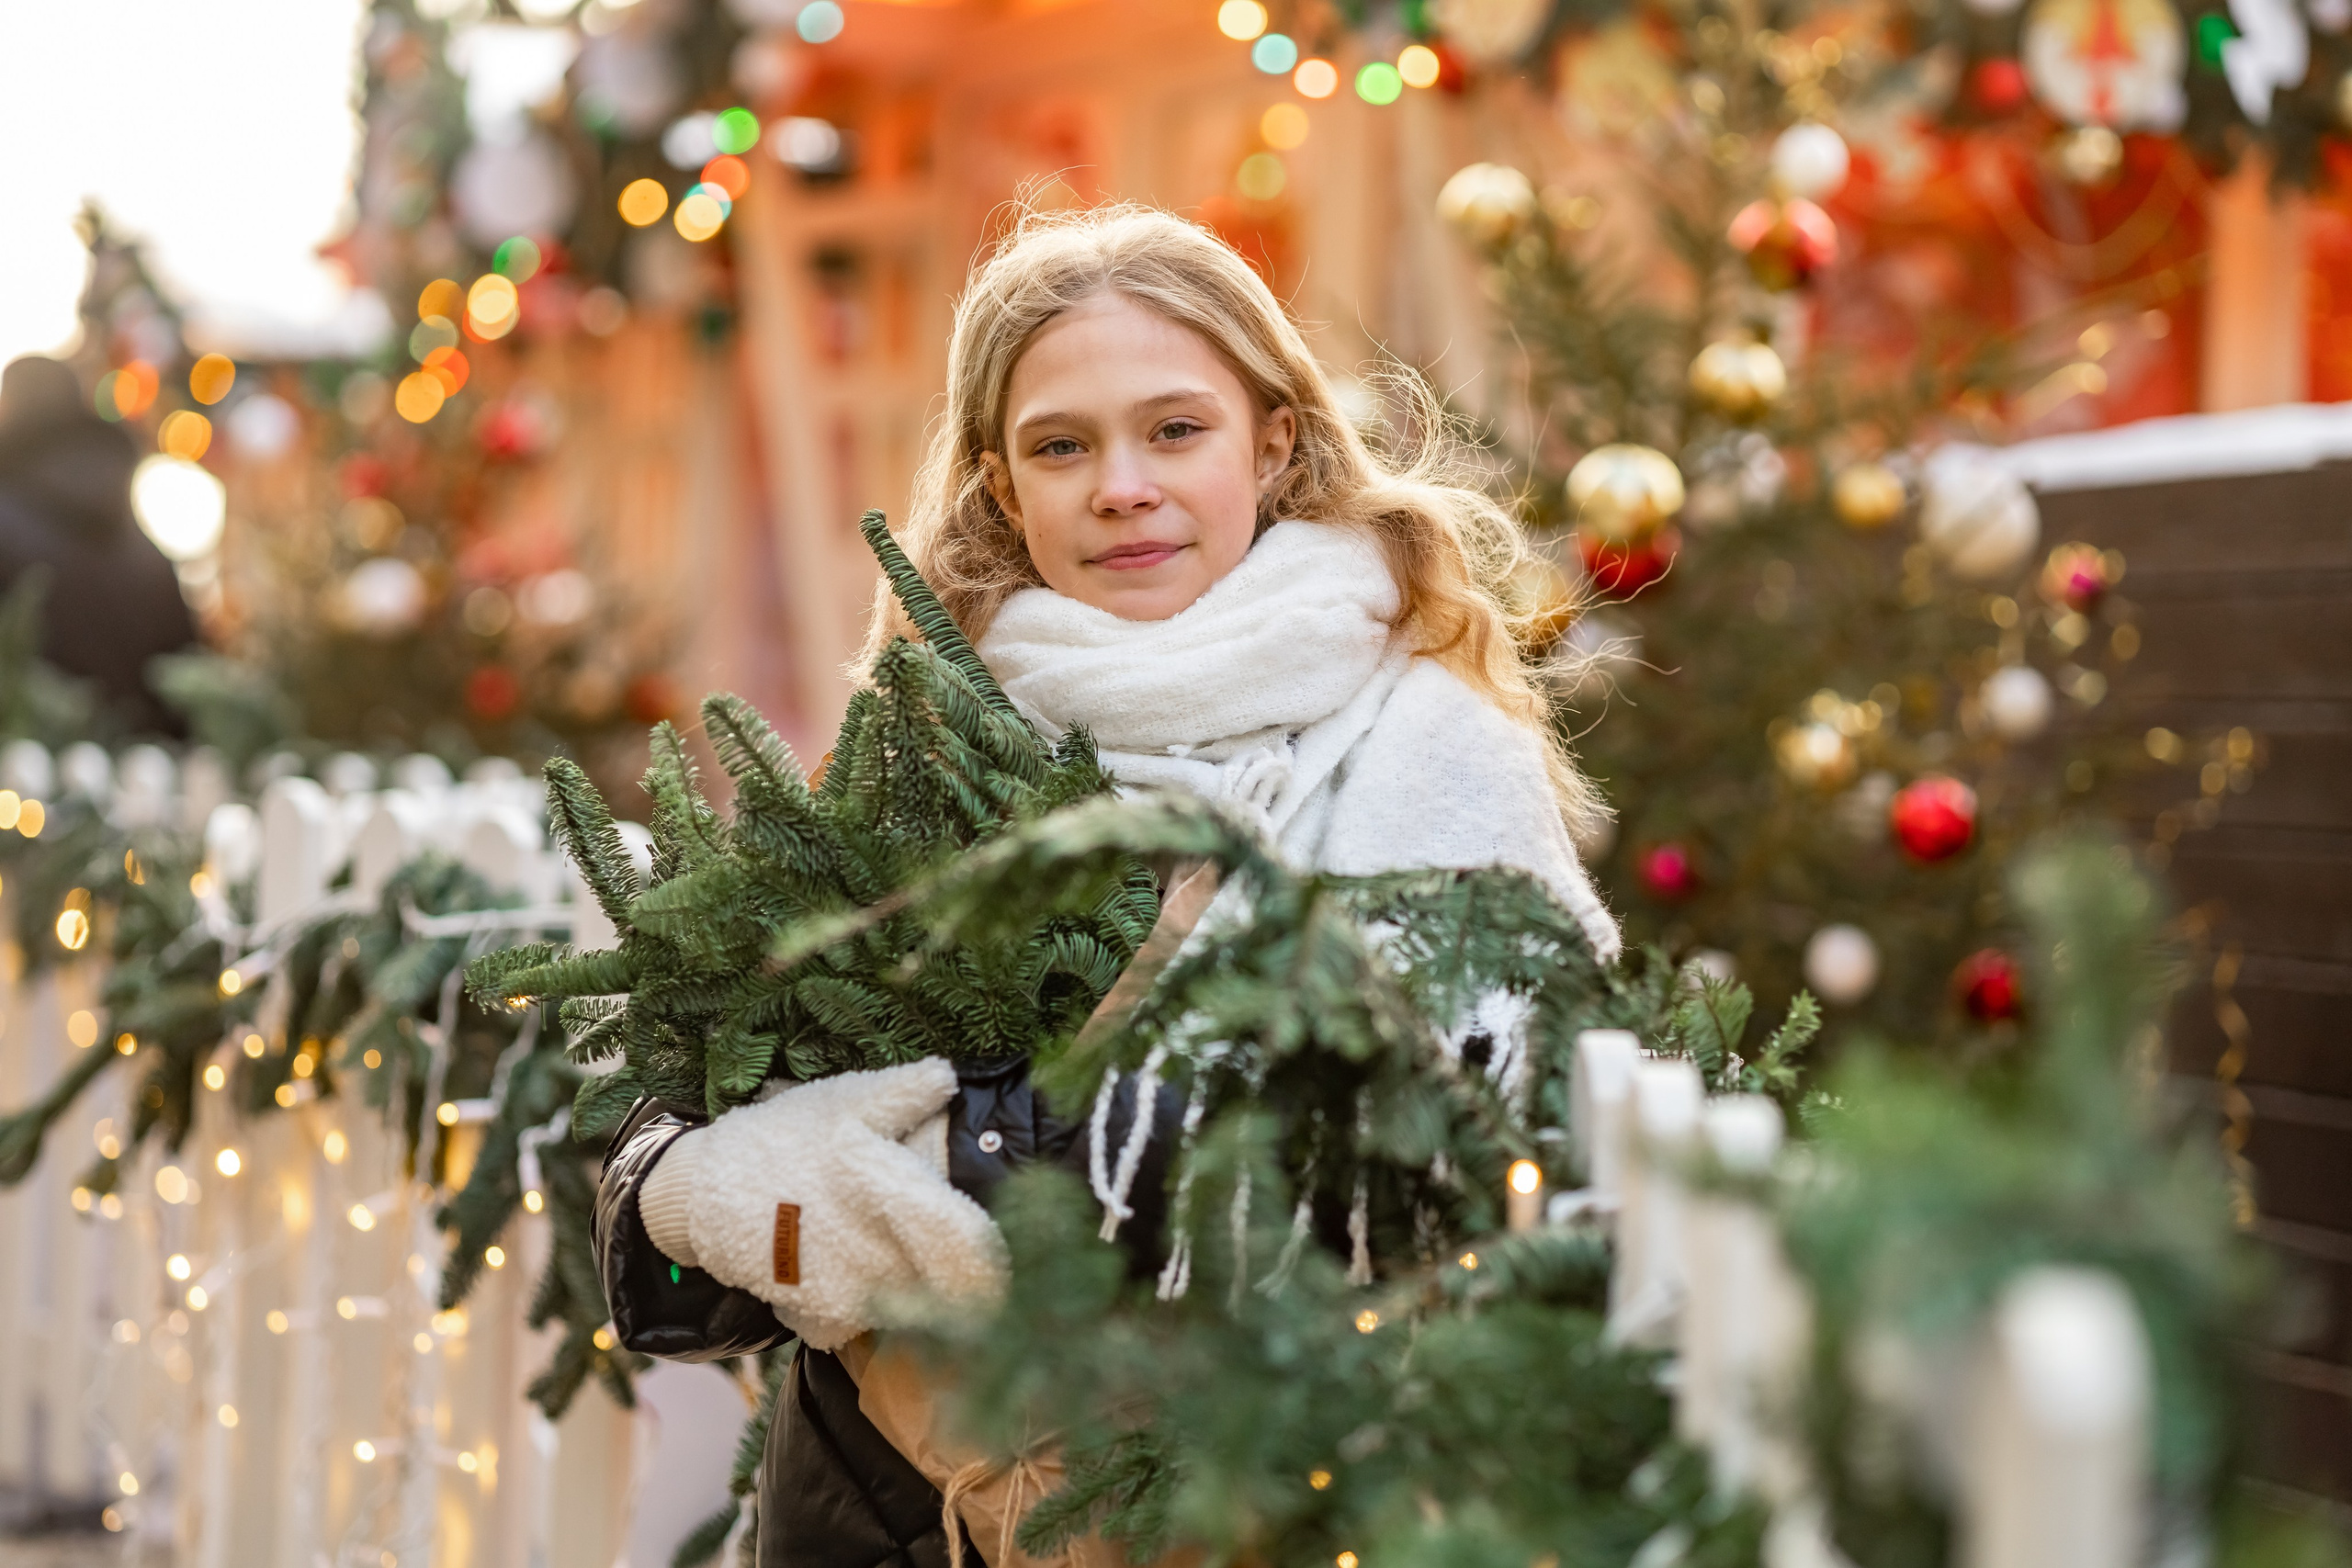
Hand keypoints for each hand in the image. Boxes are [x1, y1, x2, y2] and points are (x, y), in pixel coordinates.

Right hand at [656, 1059, 1006, 1349]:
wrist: (698, 1193)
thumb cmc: (779, 1138)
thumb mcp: (839, 1101)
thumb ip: (900, 1094)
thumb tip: (953, 1077)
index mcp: (886, 1194)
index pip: (967, 1245)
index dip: (999, 1257)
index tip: (1026, 1252)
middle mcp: (874, 1254)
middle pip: (951, 1287)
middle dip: (972, 1280)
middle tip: (987, 1267)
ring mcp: (847, 1294)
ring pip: (915, 1309)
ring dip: (929, 1296)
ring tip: (933, 1271)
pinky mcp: (822, 1317)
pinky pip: (873, 1323)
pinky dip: (882, 1308)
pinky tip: (877, 1278)